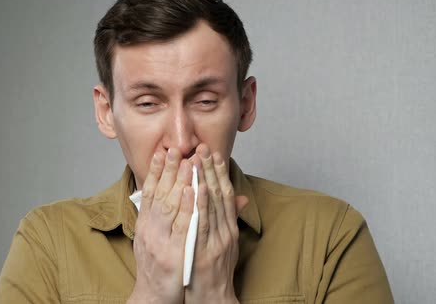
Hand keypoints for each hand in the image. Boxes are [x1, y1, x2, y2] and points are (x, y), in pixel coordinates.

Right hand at [128, 148, 194, 303]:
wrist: (153, 298)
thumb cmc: (159, 267)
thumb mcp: (157, 240)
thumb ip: (165, 218)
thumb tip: (174, 199)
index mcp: (145, 225)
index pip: (149, 192)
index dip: (155, 171)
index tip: (162, 151)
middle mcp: (149, 230)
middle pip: (158, 194)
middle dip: (167, 170)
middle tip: (175, 147)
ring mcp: (159, 242)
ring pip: (169, 206)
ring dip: (178, 182)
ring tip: (187, 161)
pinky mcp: (172, 254)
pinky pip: (181, 227)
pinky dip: (187, 207)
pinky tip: (193, 191)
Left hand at [185, 144, 247, 303]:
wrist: (214, 299)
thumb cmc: (215, 271)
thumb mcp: (225, 244)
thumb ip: (228, 219)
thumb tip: (238, 198)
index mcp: (228, 229)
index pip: (225, 194)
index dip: (219, 172)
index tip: (212, 153)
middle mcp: (226, 232)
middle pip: (220, 194)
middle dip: (211, 169)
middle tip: (204, 147)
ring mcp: (217, 241)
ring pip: (212, 205)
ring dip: (205, 180)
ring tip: (198, 159)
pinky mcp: (207, 252)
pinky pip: (203, 224)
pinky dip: (202, 205)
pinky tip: (198, 188)